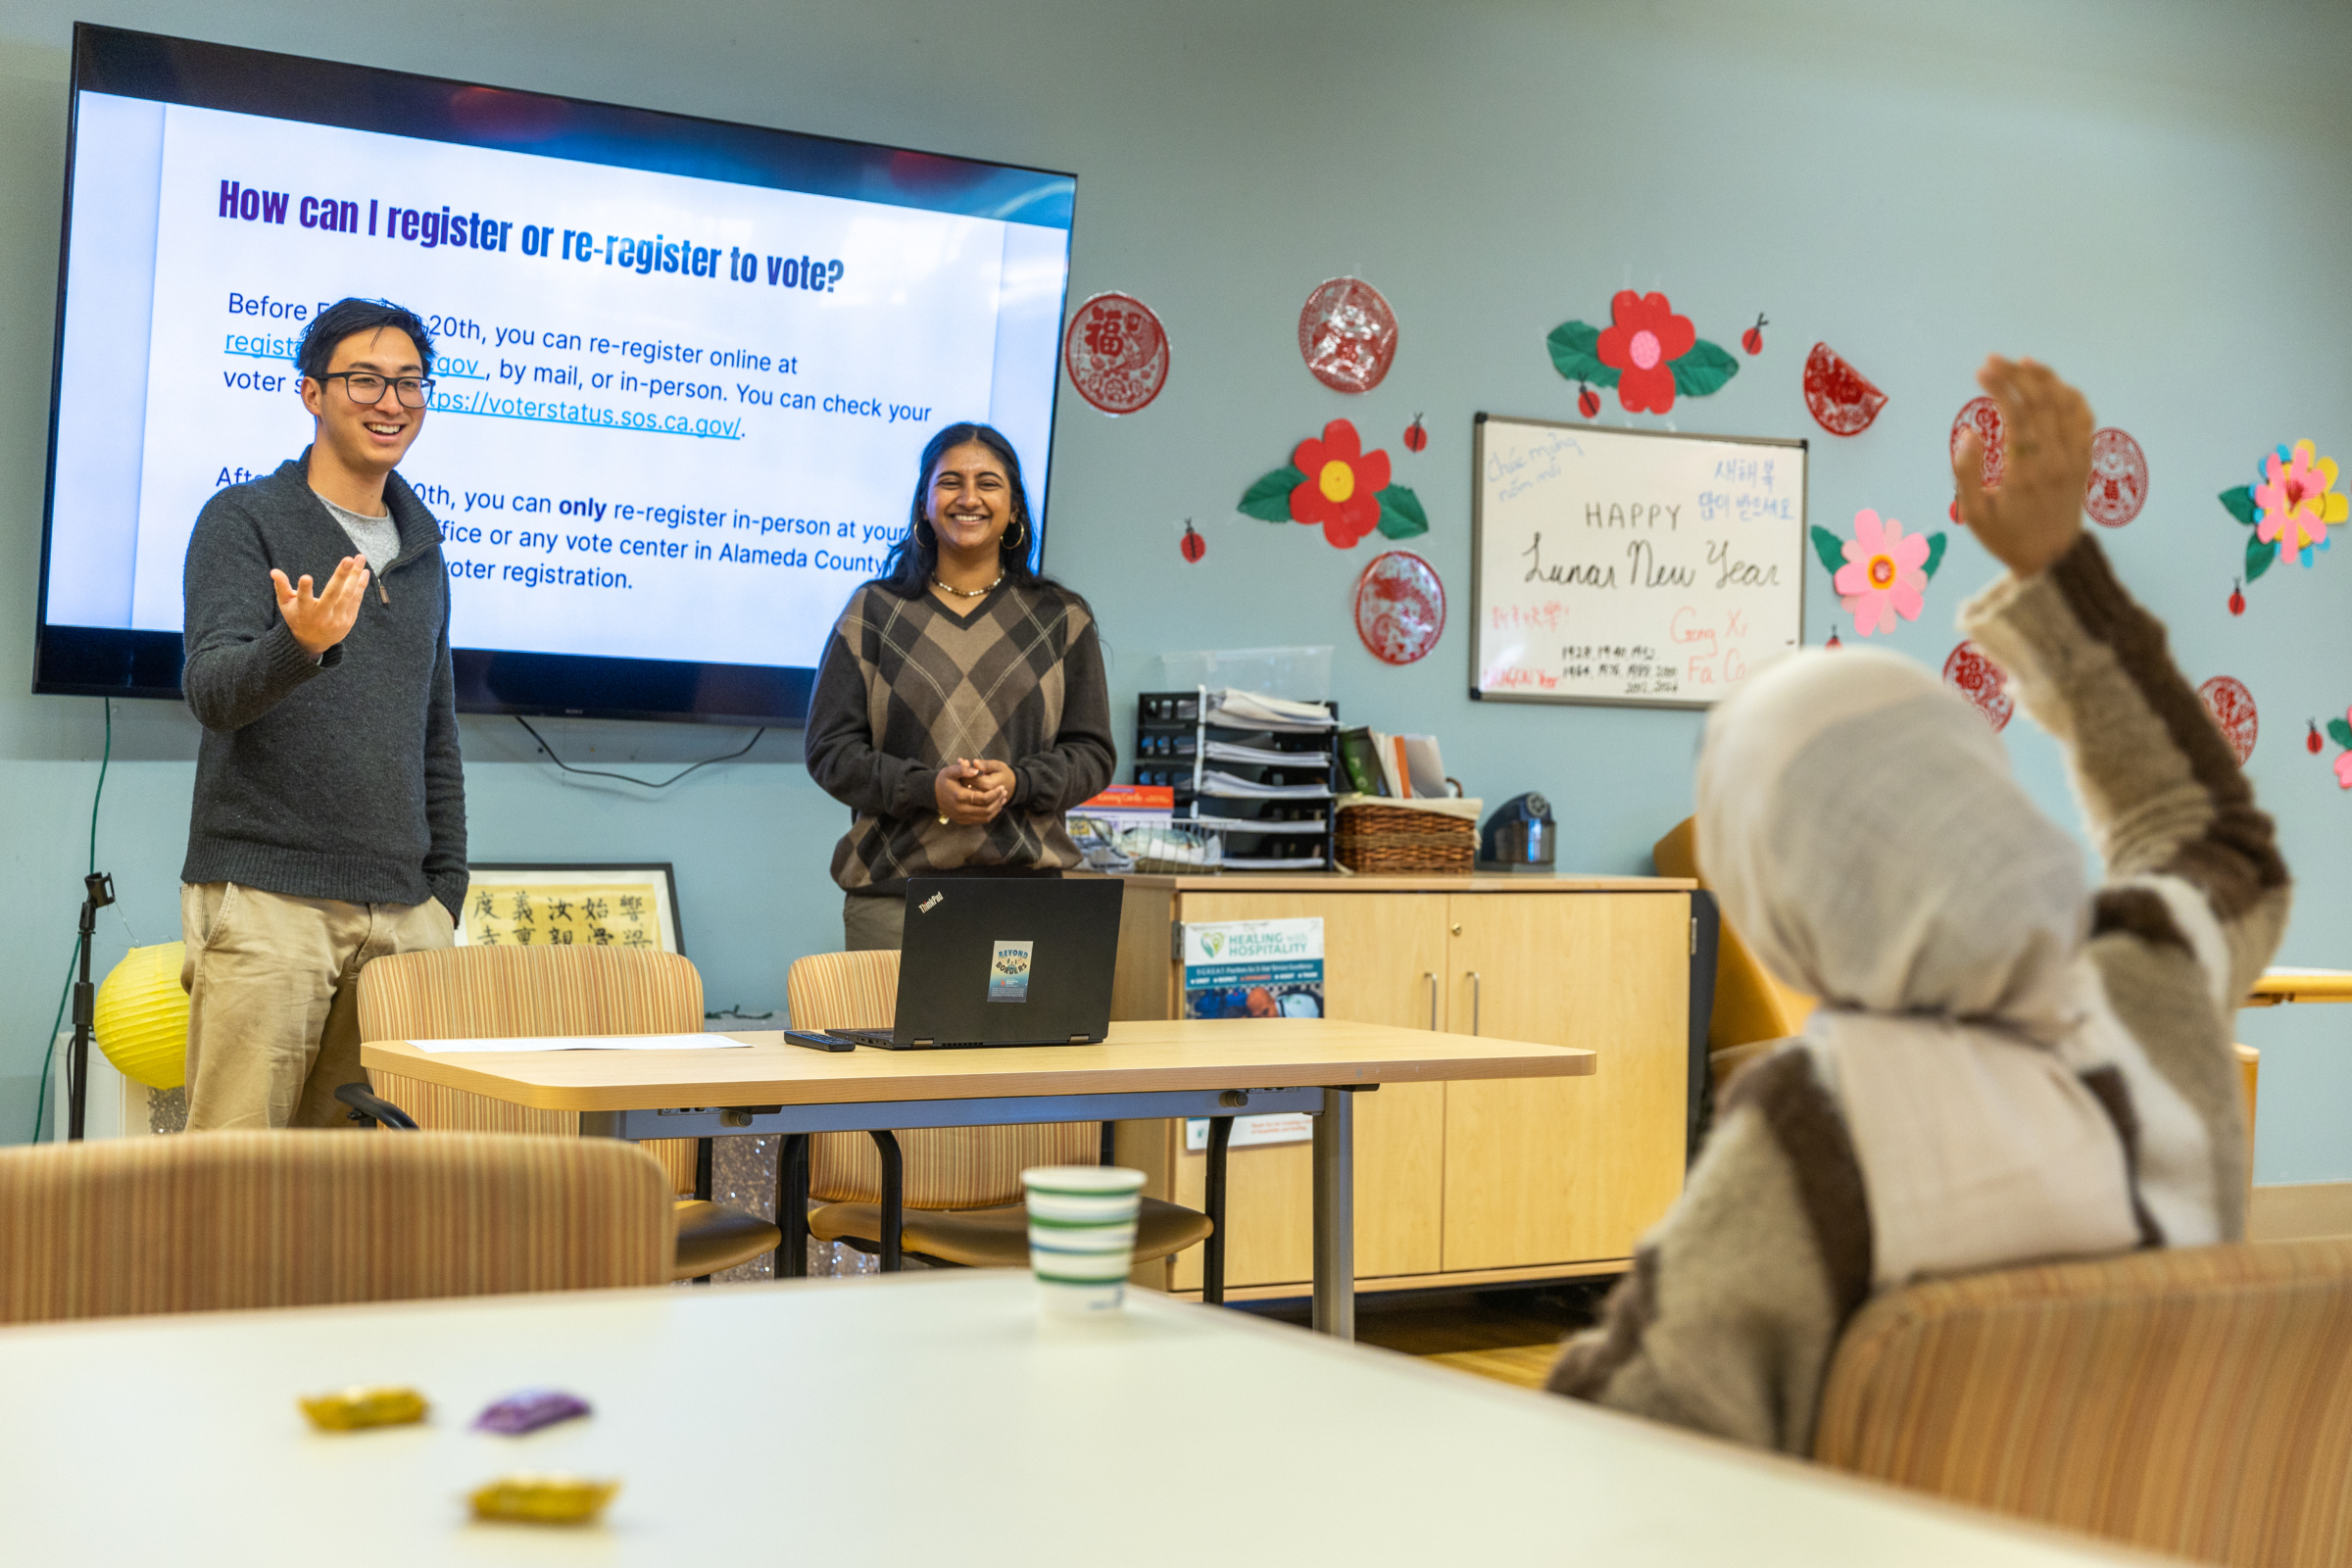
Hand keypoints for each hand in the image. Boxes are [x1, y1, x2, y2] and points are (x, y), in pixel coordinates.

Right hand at [271, 556, 369, 656]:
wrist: (313, 642)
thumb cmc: (297, 617)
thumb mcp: (286, 605)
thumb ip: (281, 587)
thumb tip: (274, 571)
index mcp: (304, 611)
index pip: (303, 599)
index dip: (304, 589)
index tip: (306, 577)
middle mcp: (322, 615)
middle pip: (332, 594)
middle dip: (341, 576)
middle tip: (348, 559)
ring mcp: (337, 618)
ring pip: (348, 594)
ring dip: (356, 575)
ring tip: (360, 557)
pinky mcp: (349, 619)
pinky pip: (356, 599)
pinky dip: (361, 585)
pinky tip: (364, 571)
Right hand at [933, 758, 1009, 824]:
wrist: (932, 794)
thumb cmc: (943, 780)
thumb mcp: (950, 771)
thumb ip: (963, 769)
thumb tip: (976, 770)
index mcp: (959, 796)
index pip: (983, 798)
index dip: (995, 793)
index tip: (1002, 787)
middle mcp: (960, 810)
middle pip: (986, 809)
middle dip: (998, 801)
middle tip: (1004, 792)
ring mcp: (961, 817)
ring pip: (985, 817)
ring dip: (996, 808)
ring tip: (1002, 798)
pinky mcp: (963, 821)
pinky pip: (980, 820)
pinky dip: (990, 814)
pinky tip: (995, 805)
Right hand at [1952, 356, 2092, 578]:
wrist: (2052, 560)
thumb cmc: (2006, 537)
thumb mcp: (1974, 515)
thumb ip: (1967, 474)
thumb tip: (1969, 433)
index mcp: (2025, 471)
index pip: (2016, 413)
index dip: (1999, 386)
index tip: (1981, 371)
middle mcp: (2055, 459)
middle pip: (2041, 400)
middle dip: (2017, 373)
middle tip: (1994, 360)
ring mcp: (2075, 457)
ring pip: (2066, 403)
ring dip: (2045, 377)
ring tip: (2023, 363)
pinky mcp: (2085, 459)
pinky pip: (2084, 417)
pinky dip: (2071, 395)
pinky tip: (2053, 385)